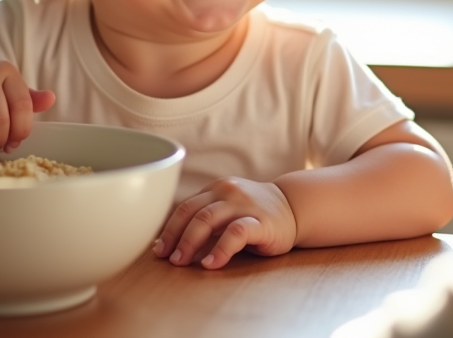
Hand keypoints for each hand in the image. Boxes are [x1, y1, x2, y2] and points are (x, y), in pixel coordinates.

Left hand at [153, 177, 297, 269]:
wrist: (293, 207)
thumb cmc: (253, 214)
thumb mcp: (226, 210)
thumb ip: (203, 220)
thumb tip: (168, 244)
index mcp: (215, 189)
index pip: (184, 207)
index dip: (168, 229)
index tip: (158, 250)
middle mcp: (226, 192)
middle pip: (192, 212)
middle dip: (175, 236)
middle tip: (166, 258)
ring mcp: (244, 205)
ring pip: (208, 219)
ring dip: (190, 242)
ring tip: (181, 261)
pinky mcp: (261, 222)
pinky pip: (236, 233)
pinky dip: (220, 249)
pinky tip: (210, 263)